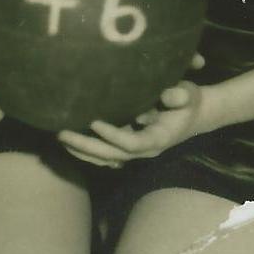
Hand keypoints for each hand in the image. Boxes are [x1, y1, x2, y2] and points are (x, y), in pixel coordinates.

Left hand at [60, 81, 206, 169]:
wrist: (193, 115)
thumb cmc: (189, 101)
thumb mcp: (190, 95)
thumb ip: (180, 95)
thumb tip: (168, 94)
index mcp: (157, 139)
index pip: (131, 143)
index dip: (112, 135)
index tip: (94, 122)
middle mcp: (143, 151)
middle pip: (110, 155)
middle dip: (85, 146)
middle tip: (61, 134)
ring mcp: (134, 152)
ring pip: (104, 159)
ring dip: (81, 151)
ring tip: (60, 138)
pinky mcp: (127, 148)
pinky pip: (104, 155)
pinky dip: (86, 151)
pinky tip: (69, 142)